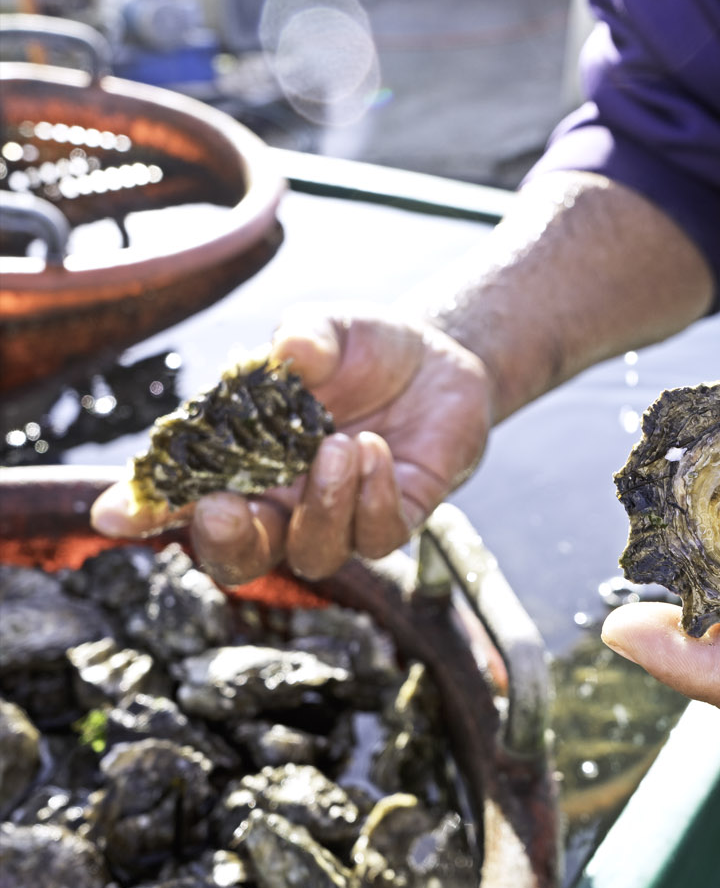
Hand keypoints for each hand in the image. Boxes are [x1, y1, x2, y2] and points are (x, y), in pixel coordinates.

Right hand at [91, 308, 492, 585]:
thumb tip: (289, 350)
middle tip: (223, 506)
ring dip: (321, 505)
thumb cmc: (362, 349)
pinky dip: (372, 497)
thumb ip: (304, 337)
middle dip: (225, 542)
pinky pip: (377, 537)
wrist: (437, 356)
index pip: (185, 497)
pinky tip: (375, 448)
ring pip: (313, 554)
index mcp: (244, 461)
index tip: (114, 513)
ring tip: (339, 444)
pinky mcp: (395, 518)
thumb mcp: (327, 329)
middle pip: (241, 557)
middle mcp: (285, 501)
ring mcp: (339, 517)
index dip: (147, 511)